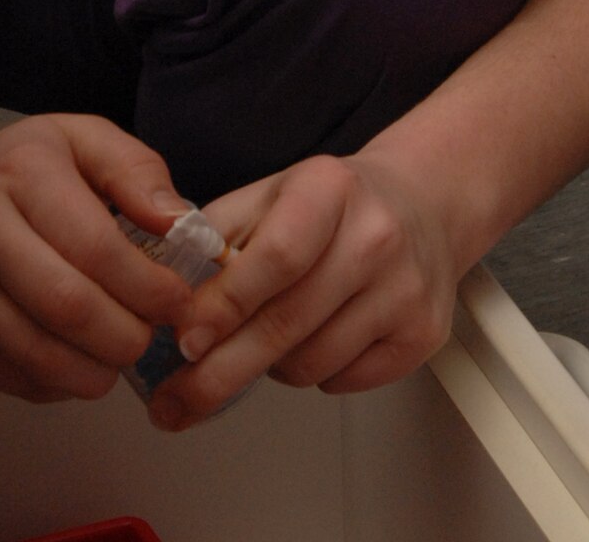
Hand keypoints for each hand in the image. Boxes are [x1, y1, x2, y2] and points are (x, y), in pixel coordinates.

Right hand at [0, 111, 195, 403]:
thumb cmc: (9, 167)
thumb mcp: (75, 137)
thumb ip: (134, 170)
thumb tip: (177, 222)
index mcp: (22, 174)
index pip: (95, 246)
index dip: (147, 286)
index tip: (176, 300)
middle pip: (68, 308)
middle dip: (126, 335)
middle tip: (149, 334)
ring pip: (38, 355)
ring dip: (96, 370)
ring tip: (117, 352)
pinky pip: (13, 378)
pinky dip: (58, 382)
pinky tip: (76, 359)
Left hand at [146, 148, 460, 429]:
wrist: (422, 203)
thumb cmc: (333, 204)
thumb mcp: (269, 194)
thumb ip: (215, 237)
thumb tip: (166, 297)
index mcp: (328, 188)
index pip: (274, 258)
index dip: (225, 306)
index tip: (185, 341)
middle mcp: (375, 237)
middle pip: (287, 324)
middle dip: (221, 371)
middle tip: (177, 398)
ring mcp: (405, 290)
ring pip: (310, 364)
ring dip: (270, 365)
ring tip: (268, 335)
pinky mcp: (422, 335)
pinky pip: (342, 382)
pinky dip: (314, 372)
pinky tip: (316, 336)